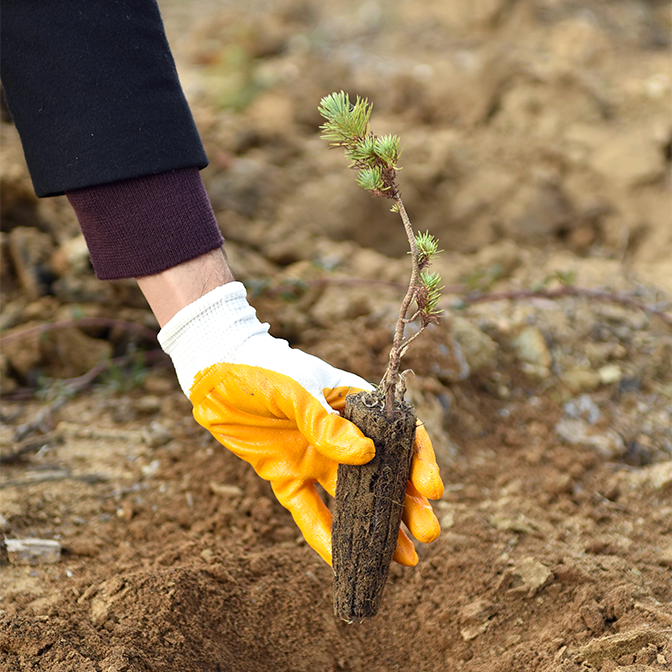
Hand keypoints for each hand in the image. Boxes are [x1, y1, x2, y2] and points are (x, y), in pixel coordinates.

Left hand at [158, 282, 443, 565]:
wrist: (213, 372)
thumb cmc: (262, 367)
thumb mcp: (297, 389)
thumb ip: (326, 422)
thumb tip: (367, 456)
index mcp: (354, 405)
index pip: (398, 435)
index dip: (419, 461)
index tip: (431, 490)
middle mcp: (341, 436)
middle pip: (382, 474)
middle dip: (407, 504)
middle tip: (429, 533)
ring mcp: (315, 458)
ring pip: (352, 500)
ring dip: (376, 527)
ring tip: (405, 558)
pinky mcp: (287, 476)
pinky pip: (308, 511)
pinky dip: (323, 535)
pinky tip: (343, 560)